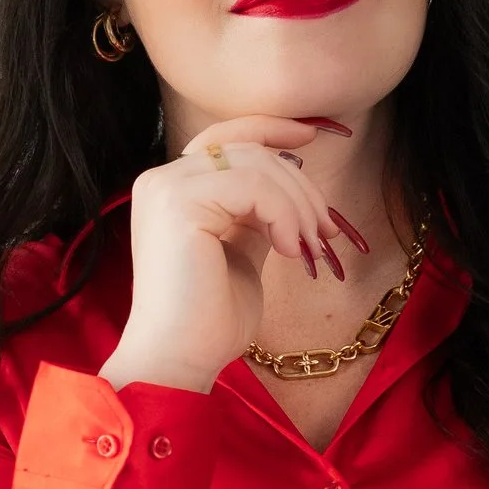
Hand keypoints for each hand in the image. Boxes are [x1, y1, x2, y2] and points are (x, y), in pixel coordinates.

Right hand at [99, 118, 368, 394]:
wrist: (179, 359)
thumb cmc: (210, 318)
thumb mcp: (242, 250)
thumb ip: (255, 213)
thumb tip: (292, 183)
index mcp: (172, 190)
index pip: (227, 137)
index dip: (272, 129)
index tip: (314, 136)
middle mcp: (161, 180)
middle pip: (249, 150)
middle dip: (300, 185)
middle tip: (326, 231)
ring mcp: (166, 188)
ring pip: (256, 164)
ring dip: (298, 204)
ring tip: (311, 247)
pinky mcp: (178, 202)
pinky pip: (253, 187)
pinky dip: (283, 214)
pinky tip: (289, 251)